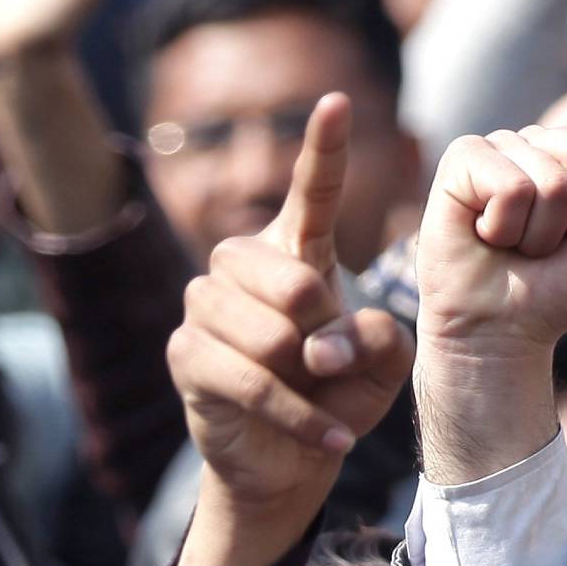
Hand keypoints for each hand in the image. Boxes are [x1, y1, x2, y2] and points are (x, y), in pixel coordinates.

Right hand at [164, 93, 412, 565]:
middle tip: (331, 367)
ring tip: (324, 402)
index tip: (336, 103)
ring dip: (308, 381)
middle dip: (324, 334)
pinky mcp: (185, 354)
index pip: (310, 192)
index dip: (323, 149)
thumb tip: (329, 342)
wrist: (286, 463)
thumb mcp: (380, 366)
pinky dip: (298, 416)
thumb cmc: (335, 398)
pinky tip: (331, 439)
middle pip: (292, 281)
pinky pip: (252, 381)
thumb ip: (380, 339)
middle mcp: (240, 265)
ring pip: (269, 336)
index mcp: (294, 251)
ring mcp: (204, 307)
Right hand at [412, 114, 566, 477]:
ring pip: (550, 179)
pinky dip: (505, 228)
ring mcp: (500, 144)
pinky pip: (508, 188)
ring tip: (518, 245)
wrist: (506, 330)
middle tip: (549, 242)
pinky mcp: (462, 159)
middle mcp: (543, 137)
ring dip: (540, 232)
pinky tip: (487, 236)